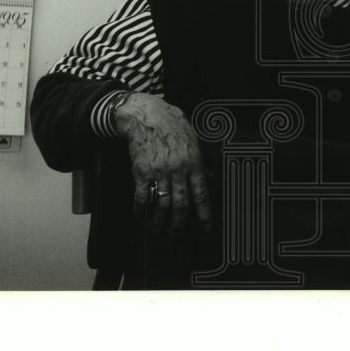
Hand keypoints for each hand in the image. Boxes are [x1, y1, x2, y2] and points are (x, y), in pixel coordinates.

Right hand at [113, 93, 211, 234]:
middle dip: (179, 224)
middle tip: (177, 237)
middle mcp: (178, 170)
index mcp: (193, 162)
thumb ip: (200, 161)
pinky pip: (142, 196)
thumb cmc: (171, 123)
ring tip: (158, 232)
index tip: (205, 228)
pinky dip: (140, 209)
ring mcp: (159, 172)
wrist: (146, 114)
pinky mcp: (141, 171)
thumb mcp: (193, 139)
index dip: (204, 214)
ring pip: (162, 204)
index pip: (201, 194)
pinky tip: (140, 217)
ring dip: (160, 222)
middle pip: (181, 204)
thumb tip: (209, 179)